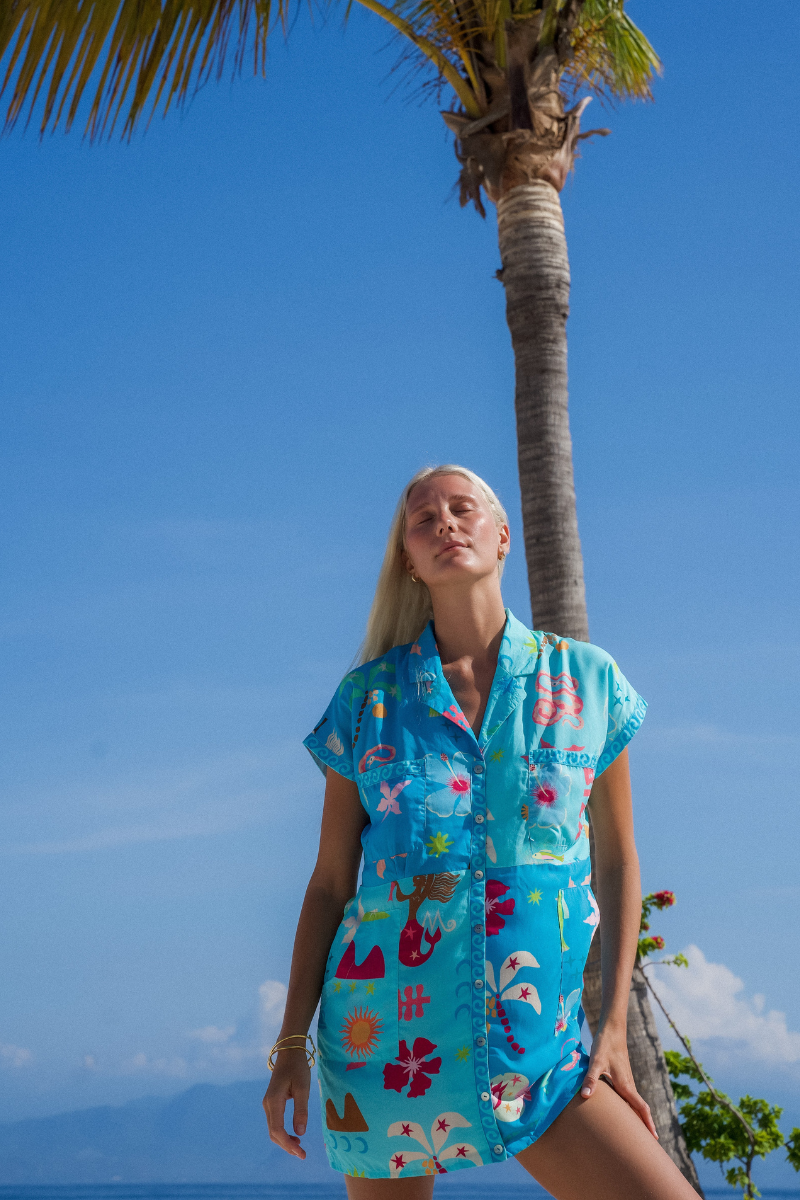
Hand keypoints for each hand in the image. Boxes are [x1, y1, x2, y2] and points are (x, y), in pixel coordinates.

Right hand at [263, 1051, 310, 1157]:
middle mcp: (267, 1105)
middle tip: (303, 1154)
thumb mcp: (303, 1088)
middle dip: (287, 1146)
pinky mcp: (272, 1102)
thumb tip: (300, 1133)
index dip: (288, 1144)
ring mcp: (268, 1104)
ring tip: (300, 1147)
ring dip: (285, 1141)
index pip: (277, 1130)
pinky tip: (294, 1136)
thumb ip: (301, 1110)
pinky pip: (275, 1123)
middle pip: (273, 1133)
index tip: (301, 1153)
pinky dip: (283, 1133)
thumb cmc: (297, 1067)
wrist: (289, 1051)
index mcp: (274, 1101)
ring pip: (273, 1129)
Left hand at [580, 1023, 657, 1138]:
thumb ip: (591, 1079)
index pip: (641, 1107)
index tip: (654, 1138)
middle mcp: (628, 1085)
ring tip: (637, 1132)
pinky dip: (630, 1107)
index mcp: (626, 1085)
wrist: (612, 1030)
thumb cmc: (604, 1045)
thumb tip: (585, 1096)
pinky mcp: (621, 1076)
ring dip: (637, 1116)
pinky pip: (628, 1096)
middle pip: (639, 1109)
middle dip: (644, 1125)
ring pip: (634, 1102)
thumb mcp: (596, 1062)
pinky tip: (623, 1111)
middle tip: (648, 1143)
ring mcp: (626, 1080)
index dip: (647, 1123)